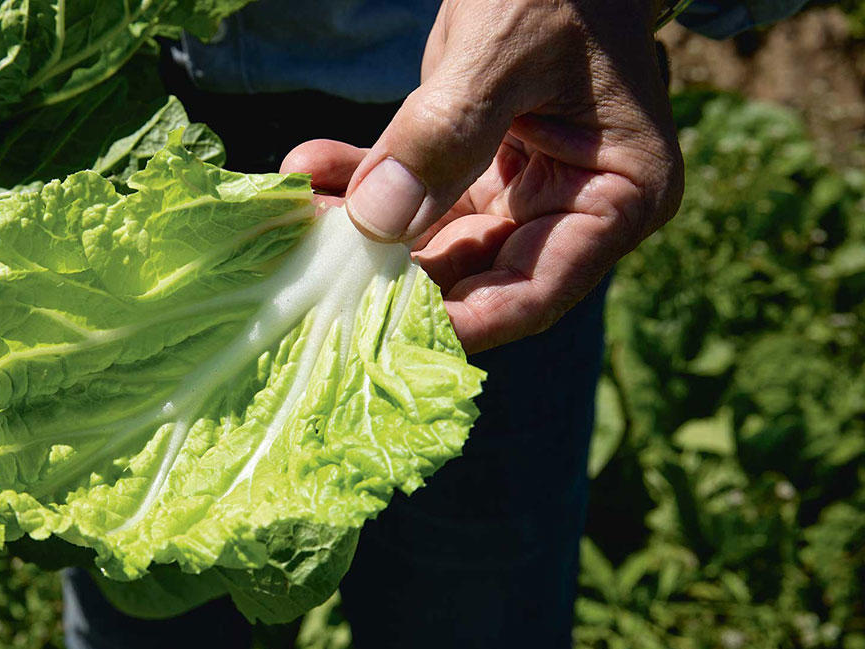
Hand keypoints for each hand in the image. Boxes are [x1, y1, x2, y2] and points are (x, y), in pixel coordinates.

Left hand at [281, 0, 683, 354]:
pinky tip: (305, 169)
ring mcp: (520, 188)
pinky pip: (411, 189)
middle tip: (316, 275)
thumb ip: (445, 135)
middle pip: (473, 274)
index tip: (382, 334)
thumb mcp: (504, 48)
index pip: (535, 291)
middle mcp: (571, 206)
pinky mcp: (473, 162)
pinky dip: (360, 180)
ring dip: (361, 228)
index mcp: (618, 196)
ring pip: (429, 236)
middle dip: (389, 275)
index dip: (461, 323)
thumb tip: (377, 224)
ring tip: (296, 217)